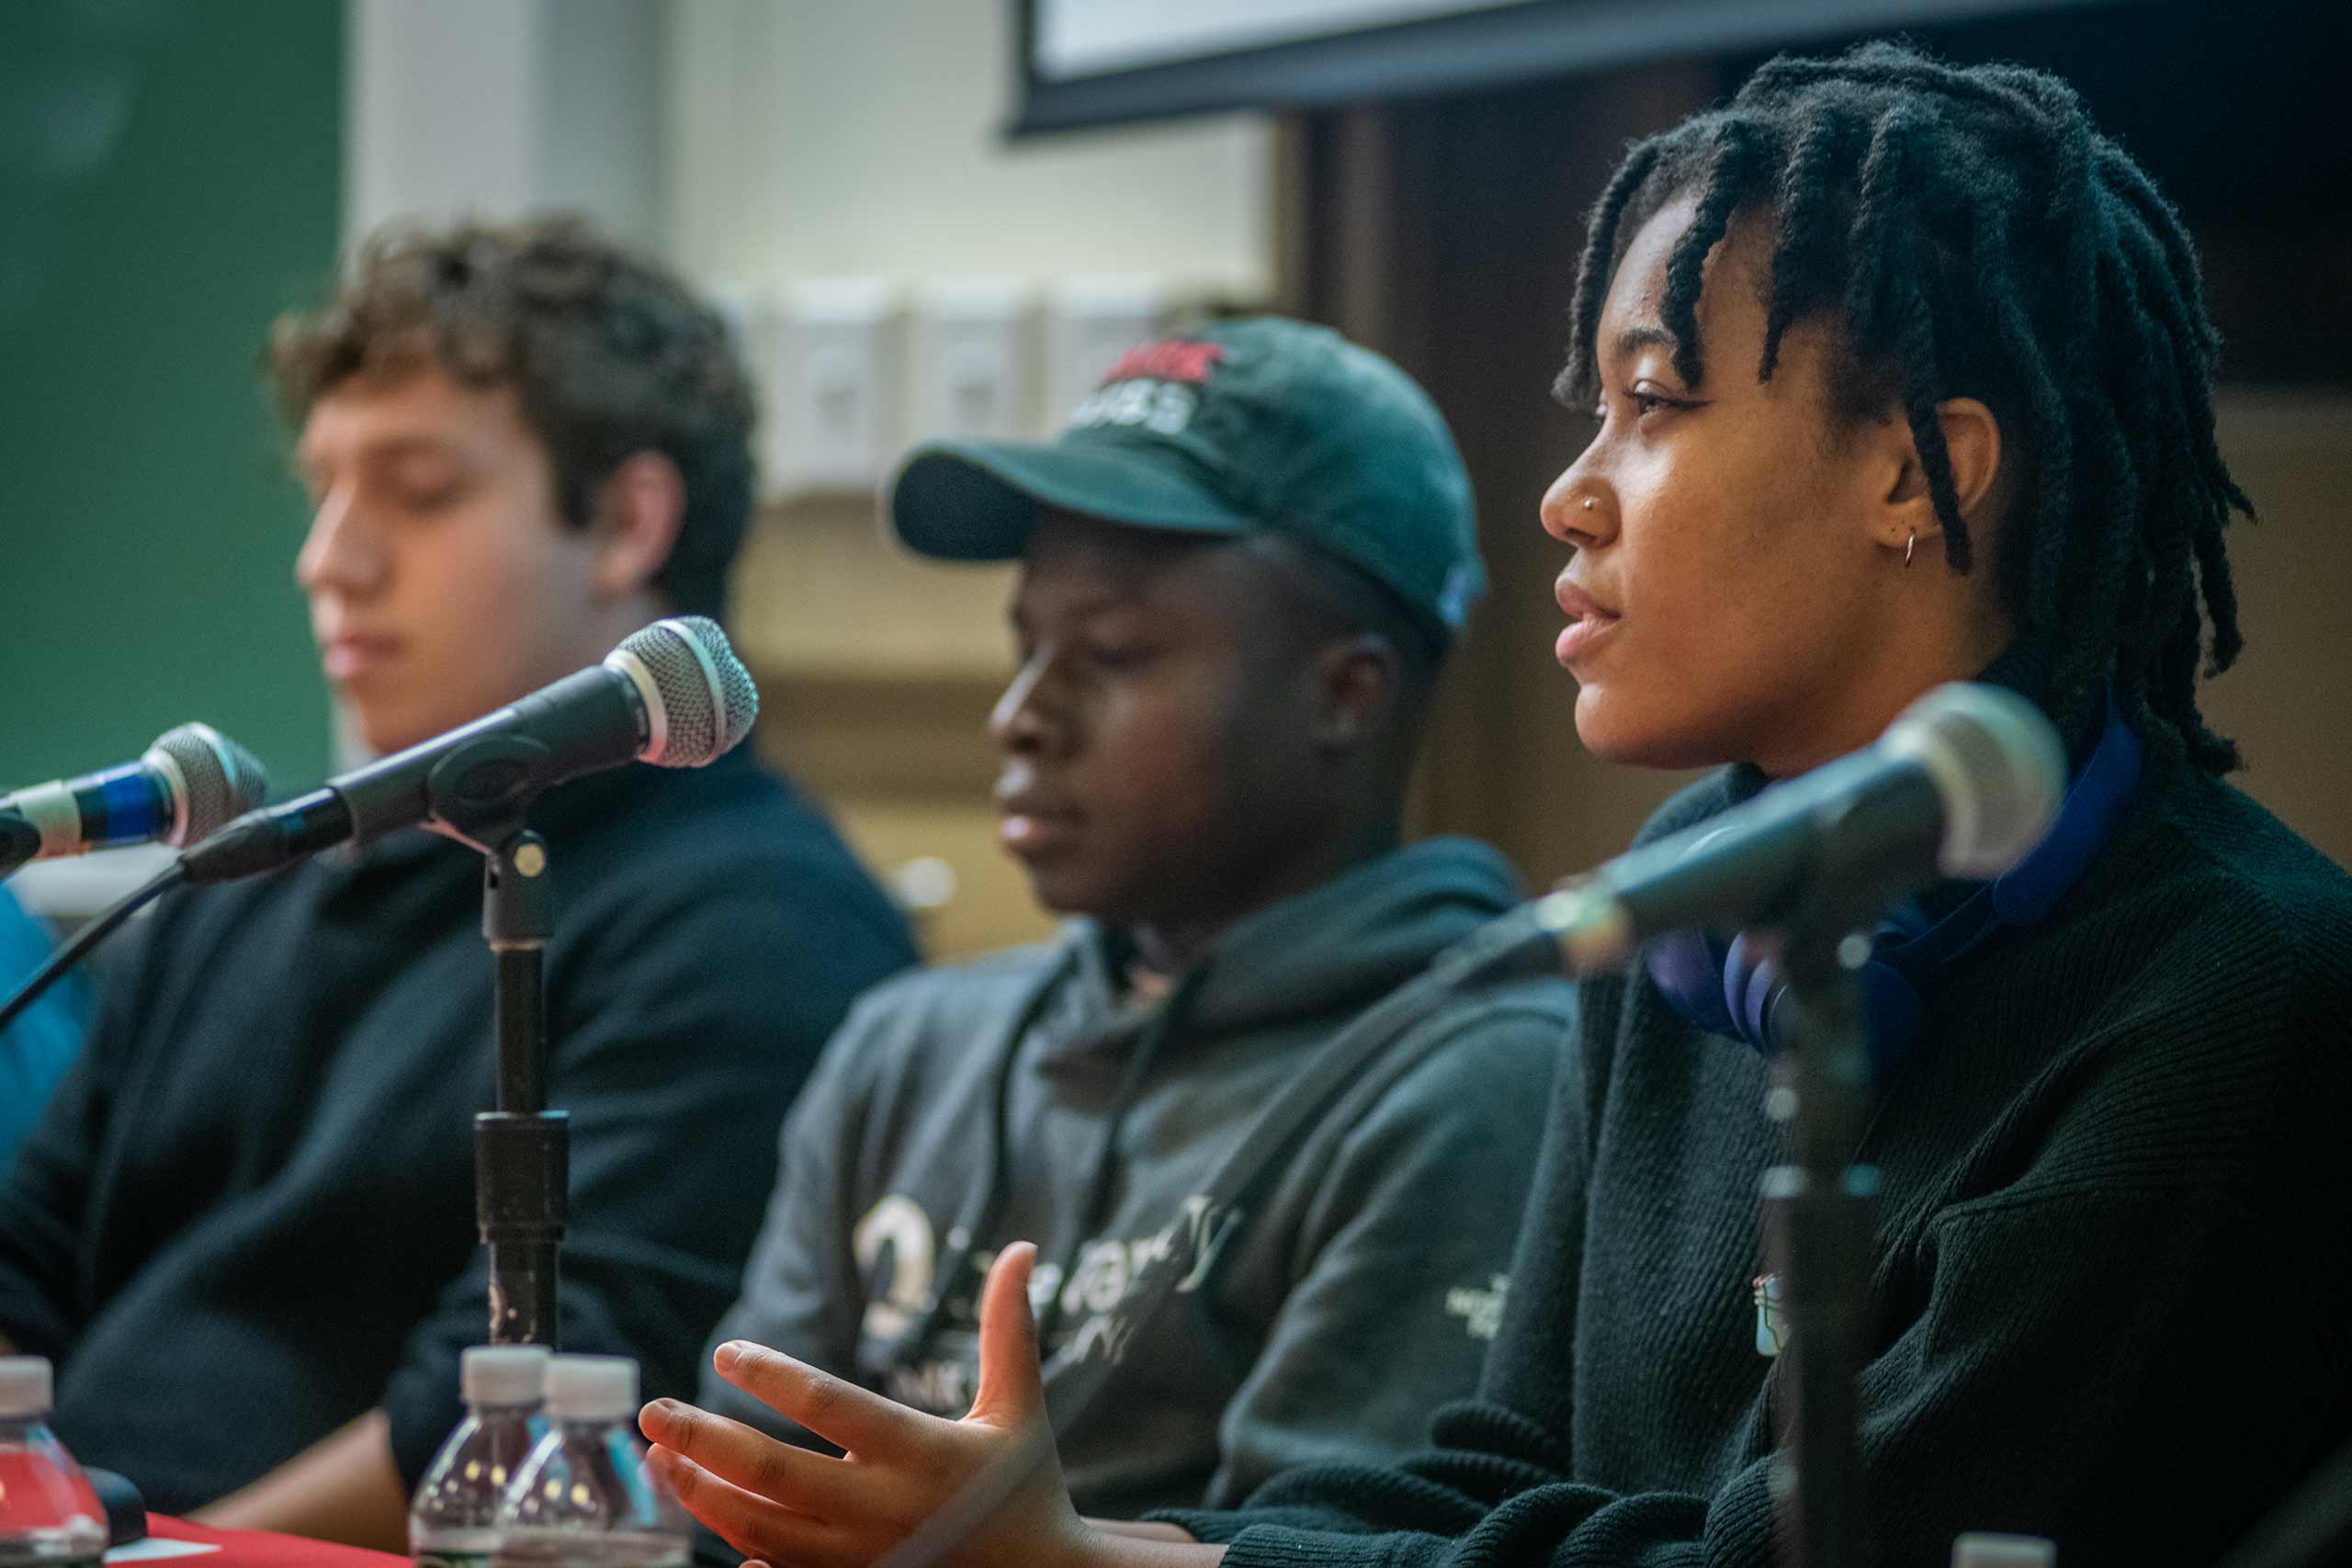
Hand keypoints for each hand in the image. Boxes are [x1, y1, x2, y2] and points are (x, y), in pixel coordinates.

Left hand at [641, 1242, 1092, 1567]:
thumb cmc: (1026, 1485)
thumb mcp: (1018, 1405)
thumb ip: (1009, 1329)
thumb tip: (1020, 1248)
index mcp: (921, 1453)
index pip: (829, 1407)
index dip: (772, 1377)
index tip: (727, 1352)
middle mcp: (883, 1509)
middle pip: (773, 1474)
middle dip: (705, 1441)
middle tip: (654, 1411)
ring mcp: (862, 1558)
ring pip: (760, 1529)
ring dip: (701, 1494)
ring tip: (659, 1459)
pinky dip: (732, 1545)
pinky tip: (698, 1511)